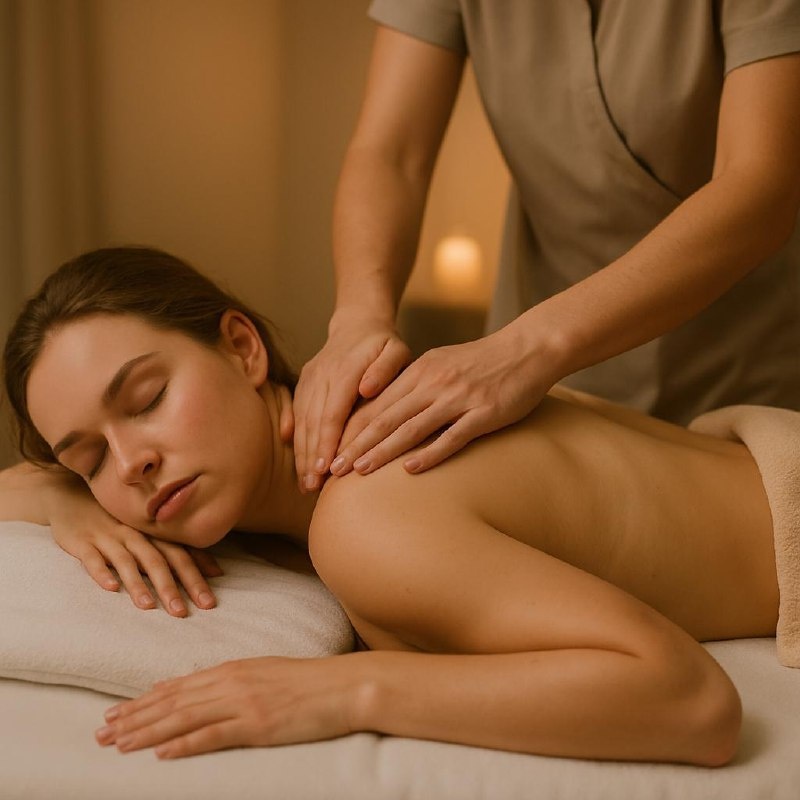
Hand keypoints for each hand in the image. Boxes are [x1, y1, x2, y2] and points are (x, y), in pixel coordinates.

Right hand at [45, 472, 222, 616]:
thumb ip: (179, 552)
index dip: (195, 578)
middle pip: (157, 561)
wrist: (74, 496)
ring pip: (127, 561)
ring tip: (148, 606)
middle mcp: (135, 535)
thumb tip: (218, 571)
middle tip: (182, 612)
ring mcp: (109, 537)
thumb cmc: (121, 522)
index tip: (208, 602)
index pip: (180, 556)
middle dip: (171, 586)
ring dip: (138, 584)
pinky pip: (92, 558)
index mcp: (154, 534)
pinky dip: (101, 572)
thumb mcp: (152, 535)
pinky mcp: (83, 542)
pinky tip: (110, 587)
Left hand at [96, 655, 362, 757]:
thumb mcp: (265, 674)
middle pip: (172, 702)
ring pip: (183, 718)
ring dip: (147, 732)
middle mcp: (231, 683)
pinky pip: (213, 735)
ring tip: (118, 743)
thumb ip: (234, 682)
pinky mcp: (257, 725)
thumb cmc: (308, 682)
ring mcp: (243, 703)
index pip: (178, 687)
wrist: (343, 686)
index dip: (144, 701)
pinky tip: (162, 753)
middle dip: (134, 717)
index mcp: (233, 670)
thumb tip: (204, 691)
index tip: (118, 713)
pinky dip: (184, 744)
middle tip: (102, 731)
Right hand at [288, 312, 410, 492]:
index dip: (327, 441)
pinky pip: (296, 413)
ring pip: (302, 421)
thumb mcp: (395, 349)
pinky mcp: (303, 384)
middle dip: (311, 456)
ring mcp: (309, 379)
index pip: (333, 411)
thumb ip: (386, 368)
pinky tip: (297, 464)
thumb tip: (367, 389)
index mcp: (345, 370)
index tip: (325, 467)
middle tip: (313, 487)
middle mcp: (322, 375)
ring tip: (306, 484)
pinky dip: (296, 439)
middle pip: (313, 421)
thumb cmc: (383, 345)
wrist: (357, 324)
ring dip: (302, 453)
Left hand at [331, 325, 557, 475]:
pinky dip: (429, 454)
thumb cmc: (483, 361)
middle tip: (333, 468)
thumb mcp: (442, 363)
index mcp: (420, 371)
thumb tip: (386, 410)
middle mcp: (433, 383)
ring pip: (411, 428)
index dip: (351, 428)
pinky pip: (451, 437)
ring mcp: (458, 398)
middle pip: (386, 418)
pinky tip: (410, 470)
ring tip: (359, 471)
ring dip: (382, 451)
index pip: (376, 404)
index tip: (331, 449)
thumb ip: (415, 385)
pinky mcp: (483, 413)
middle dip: (356, 444)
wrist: (528, 349)